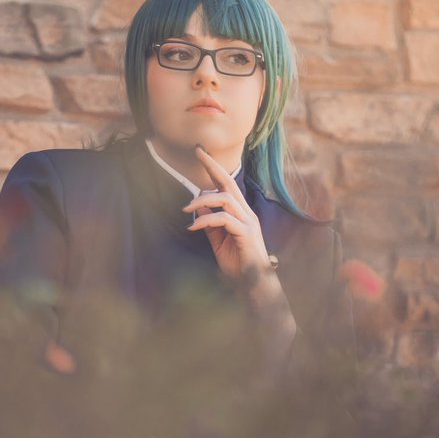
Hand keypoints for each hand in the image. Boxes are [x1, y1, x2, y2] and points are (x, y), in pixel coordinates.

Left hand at [181, 144, 273, 283]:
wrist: (253, 284)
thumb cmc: (237, 263)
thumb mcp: (218, 241)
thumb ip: (210, 224)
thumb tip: (197, 207)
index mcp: (240, 213)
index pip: (226, 185)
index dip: (214, 168)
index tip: (200, 153)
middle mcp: (246, 213)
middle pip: (229, 183)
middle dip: (213, 166)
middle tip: (197, 153)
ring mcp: (248, 222)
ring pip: (225, 199)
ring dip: (202, 200)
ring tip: (186, 209)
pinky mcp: (247, 233)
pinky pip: (224, 219)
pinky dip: (206, 220)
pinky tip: (193, 227)